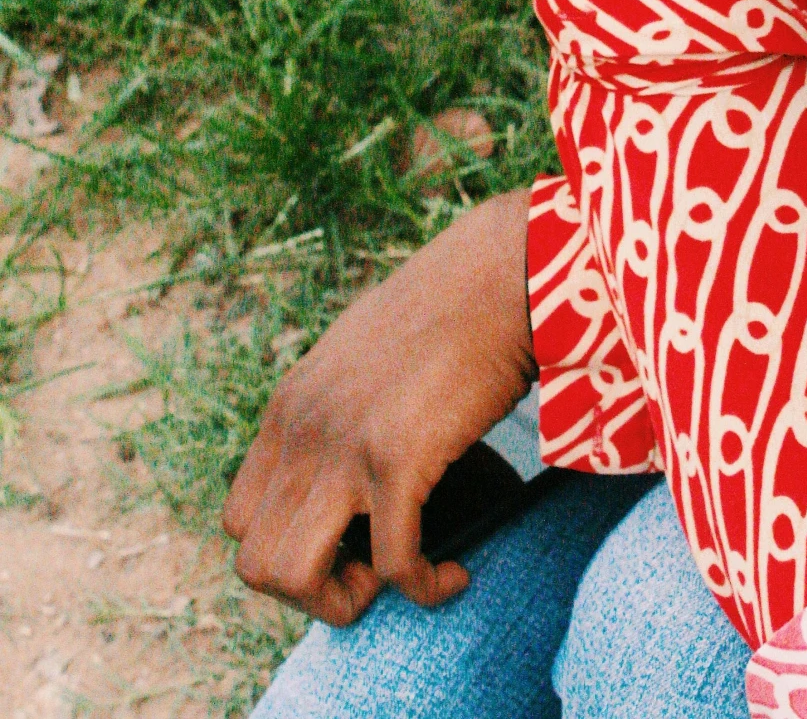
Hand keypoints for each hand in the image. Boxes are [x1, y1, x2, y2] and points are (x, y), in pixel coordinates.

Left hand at [222, 185, 533, 624]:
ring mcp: (345, 446)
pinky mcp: (399, 460)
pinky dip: (424, 588)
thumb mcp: (362, 355)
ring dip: (347, 601)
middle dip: (312, 592)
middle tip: (371, 574)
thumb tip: (349, 461)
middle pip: (257, 562)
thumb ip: (338, 408)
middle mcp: (303, 429)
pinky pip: (393, 566)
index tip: (345, 546)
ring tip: (401, 576)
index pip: (238, 520)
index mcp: (289, 406)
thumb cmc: (450, 309)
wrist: (499, 272)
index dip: (286, 552)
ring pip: (296, 576)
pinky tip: (454, 575)